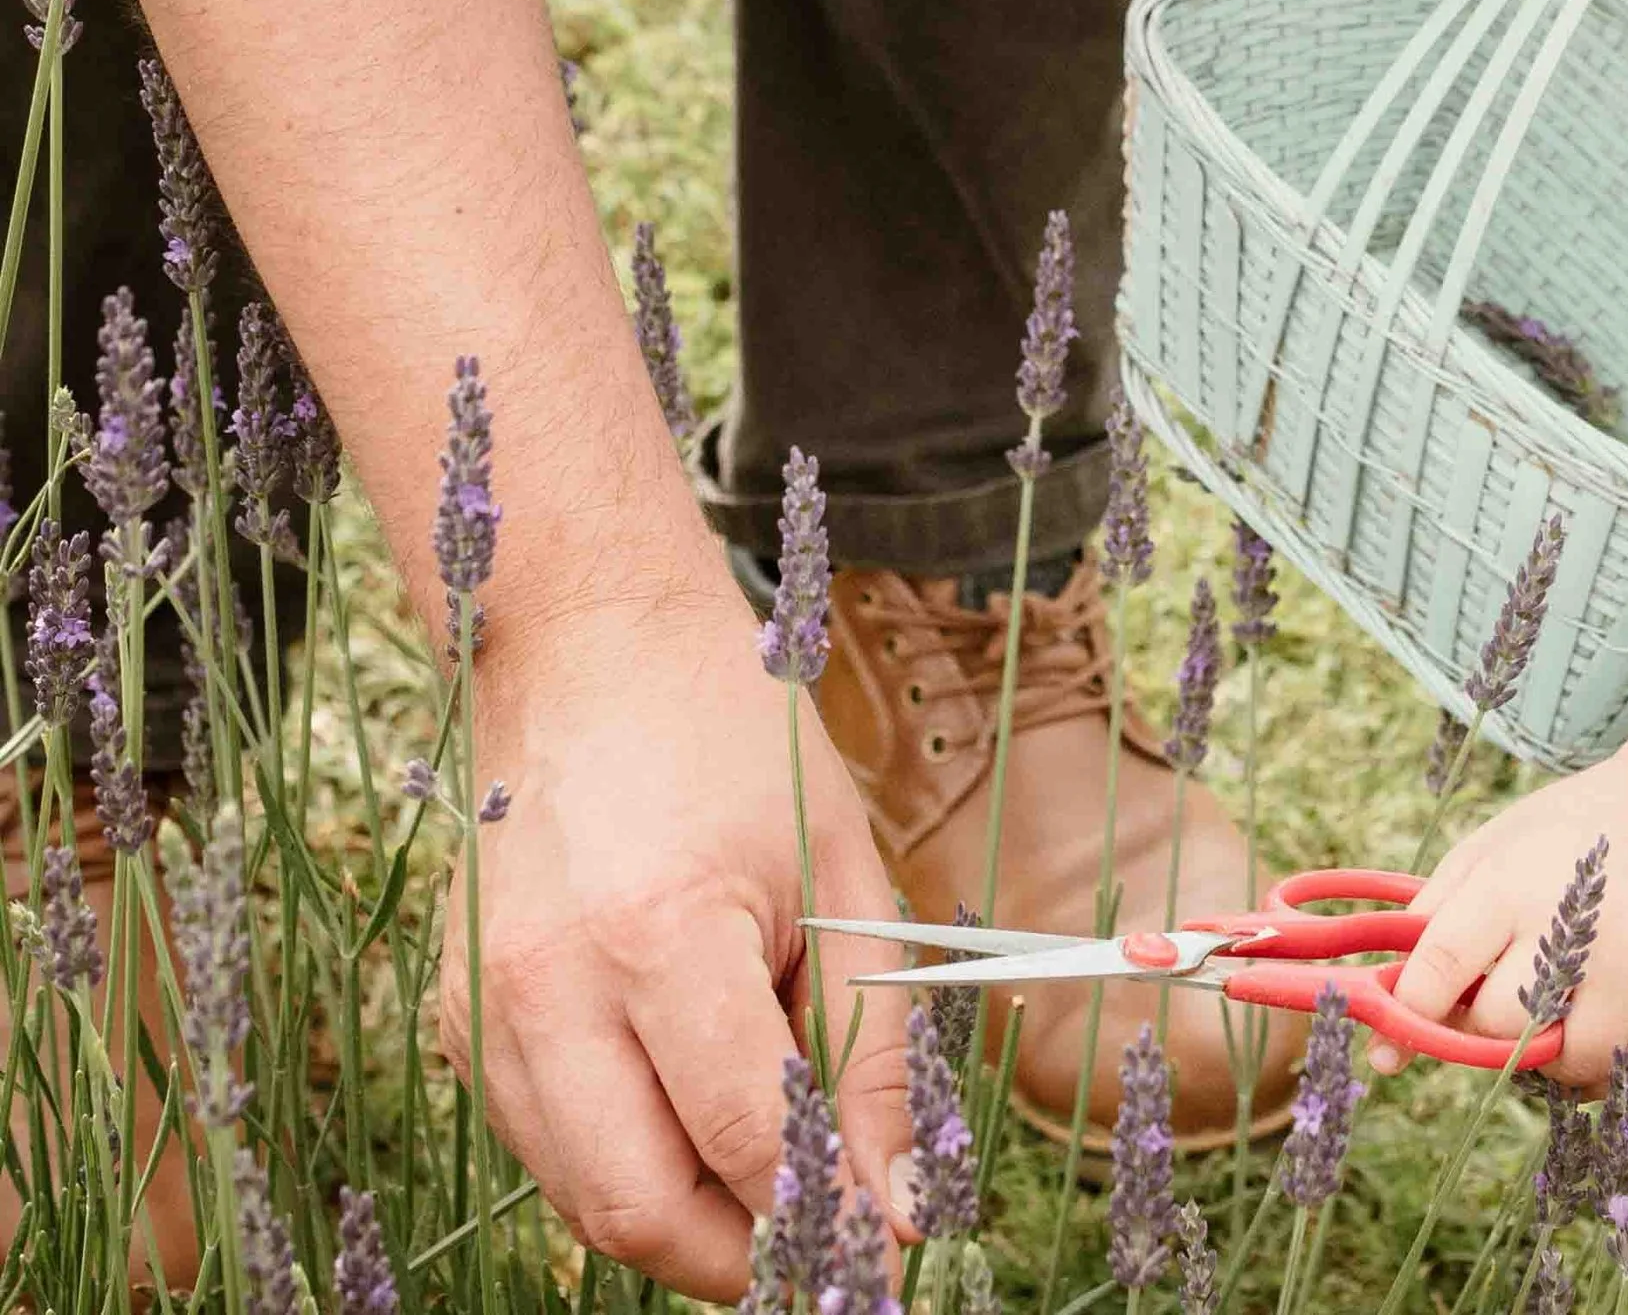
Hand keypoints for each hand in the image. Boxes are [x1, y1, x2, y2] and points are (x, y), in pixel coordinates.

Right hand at [438, 586, 912, 1301]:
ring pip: (584, 1198)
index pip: (745, 1140)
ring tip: (770, 1188)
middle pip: (642, 1209)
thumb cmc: (735, 742)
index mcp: (658, 934)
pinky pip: (544, 1145)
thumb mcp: (842, 878)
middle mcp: (547, 984)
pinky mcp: (457, 1014)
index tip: (888, 1250)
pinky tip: (691, 1122)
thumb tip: (898, 1205)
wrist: (590, 646)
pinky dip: (625, 1166)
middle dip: (748, 1260)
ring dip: (688, 1224)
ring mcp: (484, 1005)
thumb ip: (870, 1052)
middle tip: (828, 1251)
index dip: (828, 1217)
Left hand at [1384, 756, 1627, 1089]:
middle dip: (1482, 1029)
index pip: (1440, 968)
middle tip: (1493, 1002)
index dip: (1412, 1010)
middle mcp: (1572, 927)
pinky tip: (1596, 1020)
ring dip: (1545, 1058)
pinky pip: (1622, 1066)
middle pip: (1499, 1027)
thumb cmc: (1565, 838)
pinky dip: (1600, 1061)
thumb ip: (1430, 925)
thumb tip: (1382, 1018)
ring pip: (1566, 1062)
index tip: (1403, 1024)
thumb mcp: (1488, 851)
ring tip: (1549, 1016)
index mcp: (1510, 884)